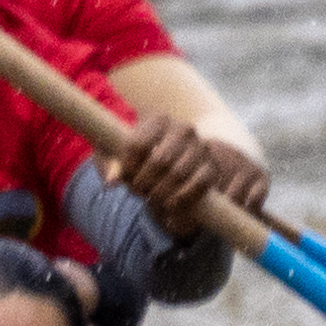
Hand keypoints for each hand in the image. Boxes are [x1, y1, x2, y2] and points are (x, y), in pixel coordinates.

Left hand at [107, 118, 269, 227]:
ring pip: (178, 174)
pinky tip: (170, 205)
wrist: (171, 176)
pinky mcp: (214, 169)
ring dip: (160, 194)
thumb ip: (110, 165)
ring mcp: (202, 148)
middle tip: (139, 194)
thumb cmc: (140, 165)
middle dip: (144, 184)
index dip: (127, 168)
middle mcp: (184, 129)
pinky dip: (181, 200)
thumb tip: (112, 180)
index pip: (137, 143)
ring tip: (152, 200)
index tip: (124, 180)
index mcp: (158, 120)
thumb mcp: (121, 162)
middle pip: (158, 161)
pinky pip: (200, 186)